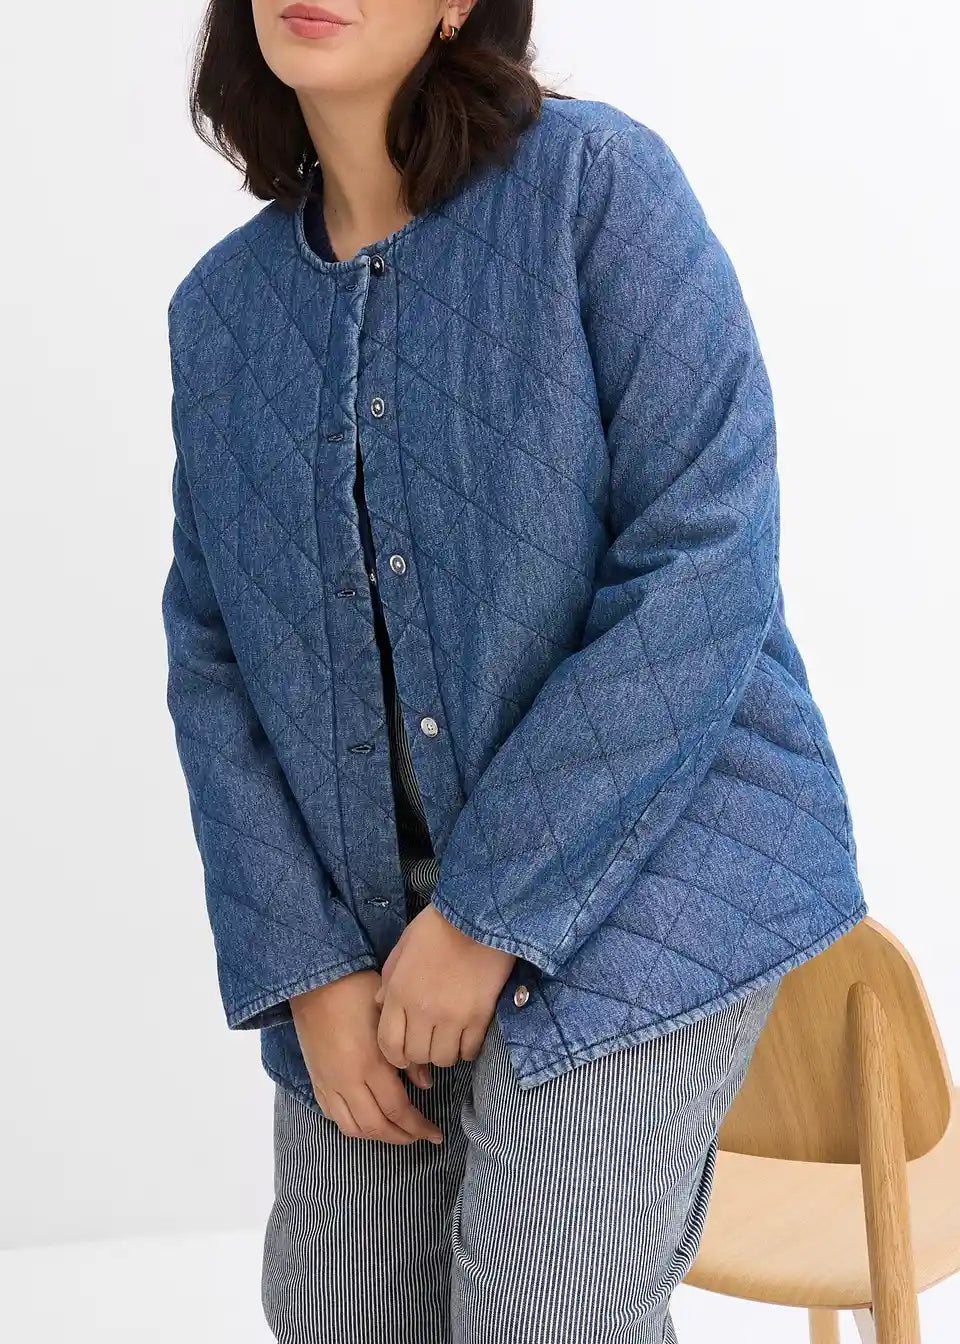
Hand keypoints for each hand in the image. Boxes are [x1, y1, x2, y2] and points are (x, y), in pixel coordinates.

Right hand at [289, 968, 443, 1145]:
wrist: (314, 981)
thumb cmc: (357, 991)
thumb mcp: (389, 1018)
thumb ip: (408, 1055)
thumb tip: (425, 1084)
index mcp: (370, 1064)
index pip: (398, 1110)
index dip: (419, 1127)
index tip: (436, 1134)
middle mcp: (347, 1081)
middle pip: (376, 1126)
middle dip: (402, 1137)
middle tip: (421, 1137)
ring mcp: (329, 1083)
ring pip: (352, 1128)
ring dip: (377, 1136)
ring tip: (396, 1133)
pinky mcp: (316, 1080)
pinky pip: (333, 1116)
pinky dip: (352, 1125)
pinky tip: (366, 1119)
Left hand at [373, 904, 515, 1068]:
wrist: (480, 915)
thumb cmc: (439, 926)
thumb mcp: (404, 946)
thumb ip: (390, 978)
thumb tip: (382, 1003)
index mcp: (400, 992)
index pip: (389, 1043)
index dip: (394, 1056)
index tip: (403, 1056)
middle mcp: (423, 1009)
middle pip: (416, 1055)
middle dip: (420, 1055)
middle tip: (427, 1044)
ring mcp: (452, 1016)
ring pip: (443, 1058)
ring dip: (444, 1053)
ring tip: (448, 1040)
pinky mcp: (480, 1016)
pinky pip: (470, 1050)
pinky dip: (467, 1049)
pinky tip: (466, 1037)